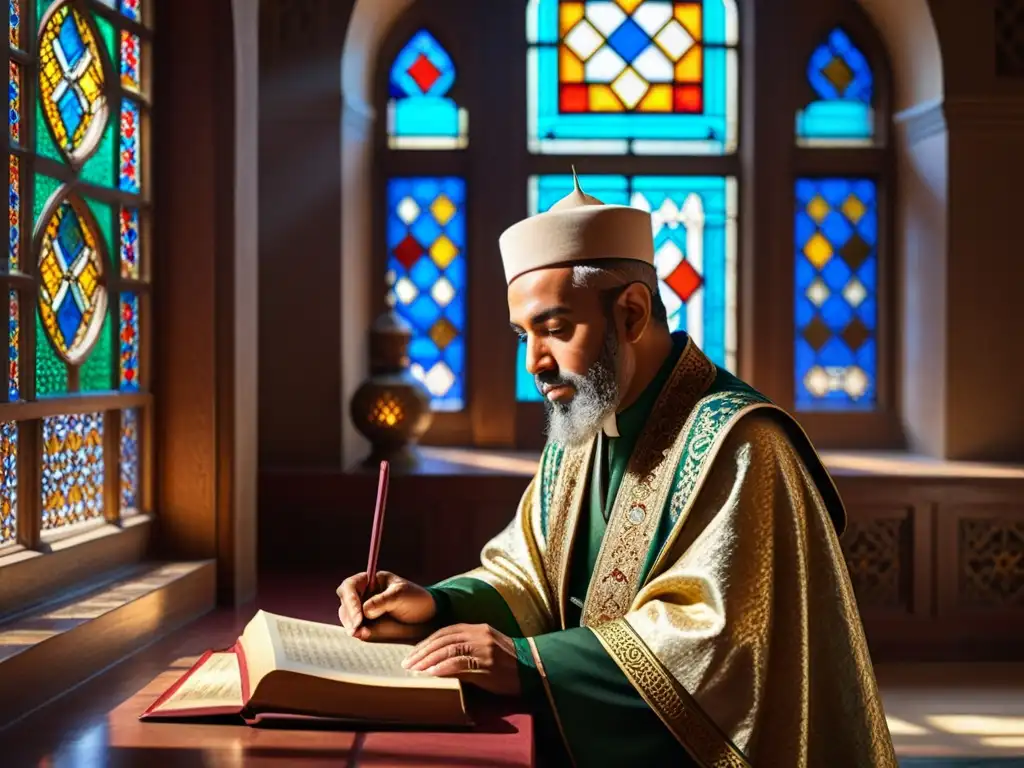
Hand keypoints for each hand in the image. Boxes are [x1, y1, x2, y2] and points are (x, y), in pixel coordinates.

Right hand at [336, 571, 436, 641]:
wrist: (427, 616)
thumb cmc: (415, 599)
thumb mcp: (401, 595)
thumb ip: (382, 601)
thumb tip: (365, 610)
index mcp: (370, 580)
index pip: (350, 586)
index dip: (350, 599)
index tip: (359, 614)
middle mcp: (363, 594)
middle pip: (345, 602)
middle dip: (349, 615)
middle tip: (357, 627)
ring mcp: (363, 609)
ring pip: (347, 616)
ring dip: (351, 625)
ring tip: (363, 633)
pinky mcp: (366, 624)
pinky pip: (355, 628)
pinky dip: (357, 631)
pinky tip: (364, 634)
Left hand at [401, 623, 520, 696]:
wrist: (534, 669)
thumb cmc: (509, 662)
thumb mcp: (488, 647)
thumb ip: (467, 648)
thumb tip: (441, 659)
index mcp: (478, 628)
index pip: (445, 631)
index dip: (427, 642)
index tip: (413, 653)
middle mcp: (479, 634)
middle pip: (443, 639)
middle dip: (422, 651)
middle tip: (407, 663)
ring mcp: (483, 649)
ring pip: (449, 649)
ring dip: (428, 660)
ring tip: (415, 669)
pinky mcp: (487, 664)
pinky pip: (460, 663)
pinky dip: (443, 668)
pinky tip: (432, 674)